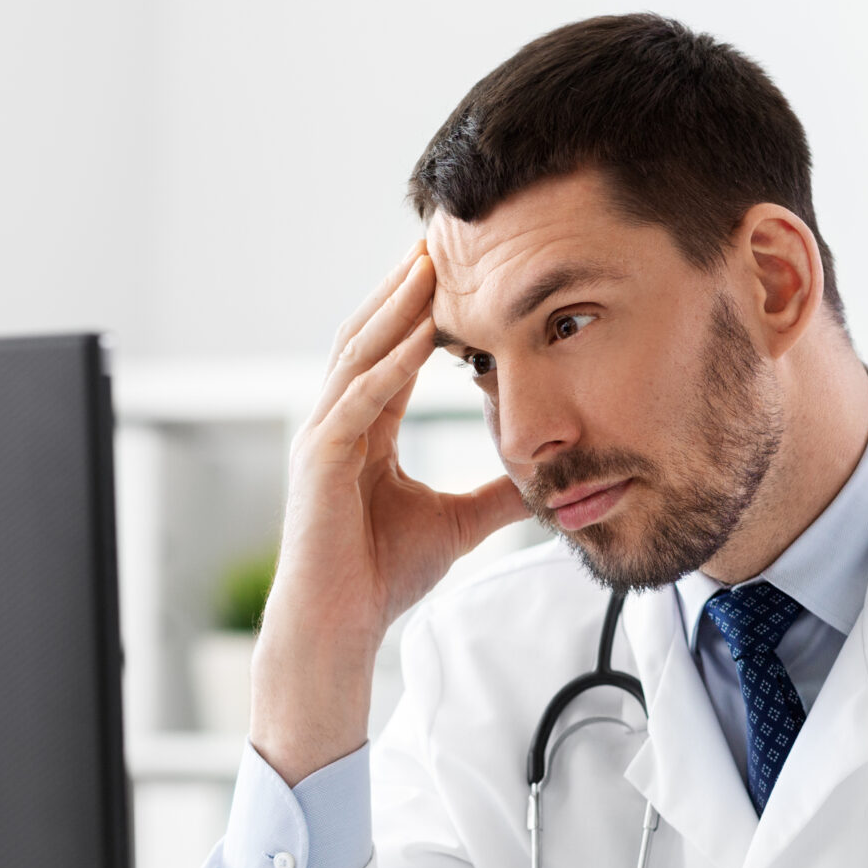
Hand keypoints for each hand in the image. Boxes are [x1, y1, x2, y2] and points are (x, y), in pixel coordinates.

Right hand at [250, 243, 528, 784]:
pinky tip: (420, 332)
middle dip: (404, 287)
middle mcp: (336, 421)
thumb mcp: (456, 523)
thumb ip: (494, 496)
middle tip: (444, 237)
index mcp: (363, 429)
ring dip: (397, 307)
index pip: (393, 351)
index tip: (460, 267)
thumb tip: (544, 483)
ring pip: (360, 353)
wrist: (339, 630)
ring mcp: (324, 436)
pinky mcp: (322, 460)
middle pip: (370, 334)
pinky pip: (359, 400)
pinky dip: (389, 364)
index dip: (421, 307)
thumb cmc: (380, 578)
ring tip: (432, 264)